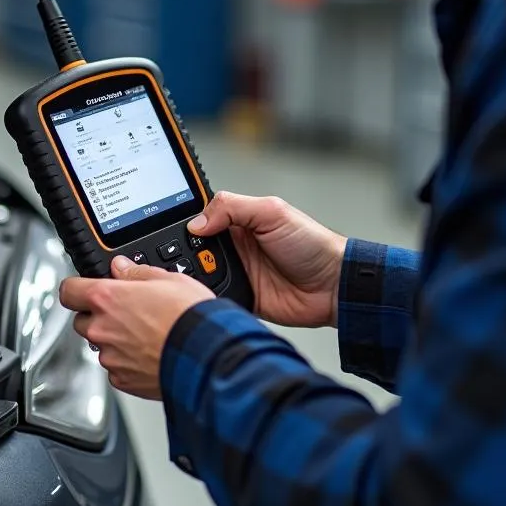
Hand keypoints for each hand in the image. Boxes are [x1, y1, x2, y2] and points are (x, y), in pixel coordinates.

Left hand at [59, 258, 213, 399]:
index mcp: (107, 298)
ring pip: (101, 346)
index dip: (76, 288)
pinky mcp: (122, 380)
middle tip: (126, 312)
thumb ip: (136, 272)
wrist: (206, 355)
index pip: (69, 291)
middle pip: (82, 320)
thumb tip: (121, 267)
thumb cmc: (190, 316)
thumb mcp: (168, 279)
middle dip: (98, 316)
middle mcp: (102, 328)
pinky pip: (116, 368)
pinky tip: (150, 354)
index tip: (84, 289)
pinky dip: (128, 362)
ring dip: (115, 340)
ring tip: (146, 335)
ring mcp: (110, 357)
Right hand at [188, 192, 346, 327]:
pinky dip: (208, 297)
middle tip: (182, 258)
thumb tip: (196, 222)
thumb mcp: (273, 212)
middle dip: (185, 254)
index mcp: (239, 221)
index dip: (187, 224)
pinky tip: (202, 295)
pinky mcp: (241, 297)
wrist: (333, 286)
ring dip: (195, 277)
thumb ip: (232, 207)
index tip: (171, 230)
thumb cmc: (313, 244)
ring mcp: (237, 272)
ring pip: (200, 275)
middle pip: (194, 249)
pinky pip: (215, 298)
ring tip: (193, 277)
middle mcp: (235, 246)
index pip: (201, 218)